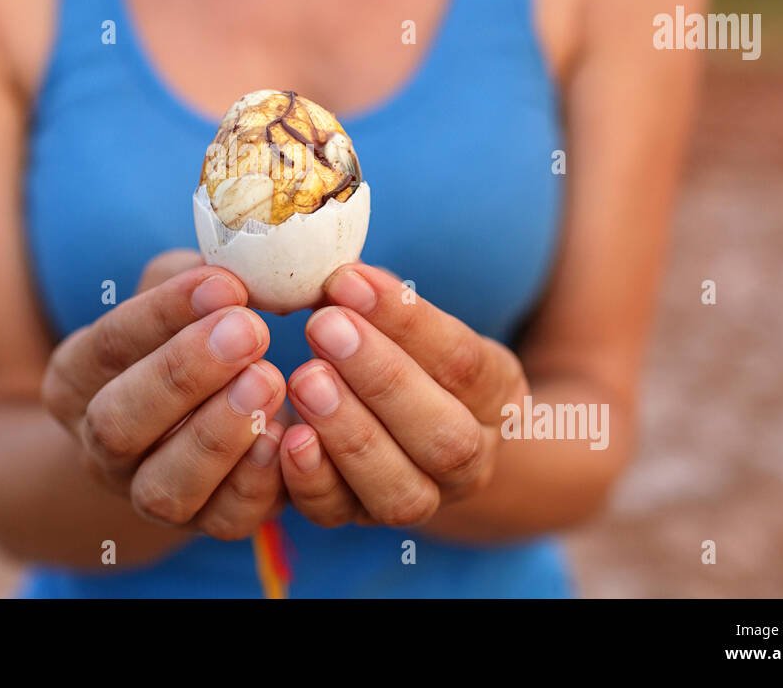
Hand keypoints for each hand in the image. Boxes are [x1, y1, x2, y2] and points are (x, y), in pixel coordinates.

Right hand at [43, 250, 287, 540]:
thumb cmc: (186, 335)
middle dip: (183, 375)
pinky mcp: (205, 524)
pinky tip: (287, 436)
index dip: (163, 314)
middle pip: (118, 423)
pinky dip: (255, 483)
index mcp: (77, 379)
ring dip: (218, 435)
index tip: (224, 284)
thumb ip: (197, 277)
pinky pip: (224, 520)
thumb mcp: (175, 294)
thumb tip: (246, 260)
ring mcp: (146, 494)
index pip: (107, 346)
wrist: (187, 424)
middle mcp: (100, 447)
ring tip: (270, 380)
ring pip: (164, 486)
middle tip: (249, 330)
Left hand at [278, 263, 527, 527]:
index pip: (463, 361)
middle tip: (325, 326)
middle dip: (383, 379)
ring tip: (304, 379)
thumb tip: (330, 263)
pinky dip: (312, 480)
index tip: (348, 280)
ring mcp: (421, 499)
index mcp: (496, 394)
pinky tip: (285, 438)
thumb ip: (377, 299)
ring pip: (401, 491)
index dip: (407, 322)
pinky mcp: (361, 518)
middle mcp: (470, 458)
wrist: (406, 427)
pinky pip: (340, 515)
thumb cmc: (402, 350)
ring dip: (350, 434)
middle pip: (445, 437)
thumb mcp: (411, 320)